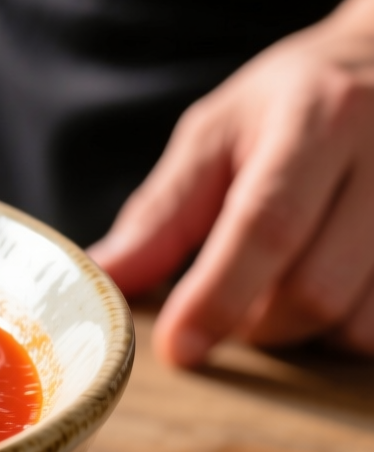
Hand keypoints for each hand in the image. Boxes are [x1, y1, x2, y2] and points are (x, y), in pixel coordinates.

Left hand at [88, 0, 373, 366]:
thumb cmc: (292, 104)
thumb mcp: (216, 137)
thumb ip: (162, 213)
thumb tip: (102, 279)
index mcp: (320, 117)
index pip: (266, 225)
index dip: (216, 296)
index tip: (178, 347)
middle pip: (317, 288)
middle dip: (257, 322)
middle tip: (231, 305)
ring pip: (364, 321)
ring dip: (308, 332)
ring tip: (283, 289)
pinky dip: (353, 329)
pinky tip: (334, 291)